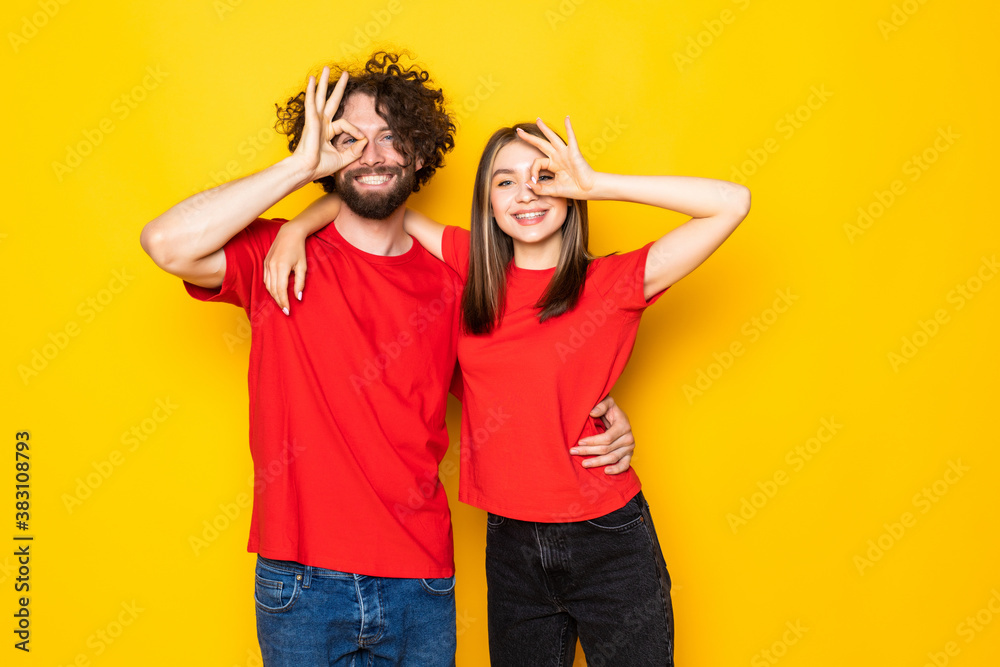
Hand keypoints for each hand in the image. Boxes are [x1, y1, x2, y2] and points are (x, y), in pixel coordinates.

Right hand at [263, 223, 308, 314]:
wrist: (289, 233)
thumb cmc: (299, 249)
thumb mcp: (303, 266)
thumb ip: (300, 283)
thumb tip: (298, 297)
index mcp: (282, 267)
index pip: (281, 290)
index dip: (284, 302)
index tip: (288, 311)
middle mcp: (272, 266)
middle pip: (273, 290)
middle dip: (279, 302)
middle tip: (285, 310)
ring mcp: (267, 264)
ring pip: (268, 286)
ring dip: (274, 296)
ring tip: (282, 303)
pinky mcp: (265, 263)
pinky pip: (266, 280)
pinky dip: (270, 288)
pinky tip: (276, 292)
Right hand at [292, 67, 367, 181]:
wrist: (307, 170)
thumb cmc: (320, 166)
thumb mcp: (343, 158)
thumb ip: (355, 151)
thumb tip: (365, 141)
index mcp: (327, 131)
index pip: (345, 124)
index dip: (356, 130)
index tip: (362, 139)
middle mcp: (321, 123)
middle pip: (331, 100)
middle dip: (338, 87)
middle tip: (345, 74)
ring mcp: (315, 120)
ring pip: (320, 97)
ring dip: (323, 82)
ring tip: (325, 68)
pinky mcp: (310, 121)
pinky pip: (311, 103)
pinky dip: (310, 90)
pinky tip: (311, 79)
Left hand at [516, 116, 596, 198]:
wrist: (587, 190)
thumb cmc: (573, 190)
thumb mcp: (552, 190)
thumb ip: (539, 188)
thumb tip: (527, 183)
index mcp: (552, 165)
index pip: (537, 162)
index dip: (533, 171)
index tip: (534, 181)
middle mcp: (557, 157)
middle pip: (541, 144)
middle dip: (529, 138)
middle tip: (519, 131)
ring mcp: (565, 153)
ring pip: (552, 138)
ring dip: (544, 129)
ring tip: (538, 120)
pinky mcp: (573, 152)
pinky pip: (571, 137)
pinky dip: (569, 127)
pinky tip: (566, 118)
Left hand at [571, 395, 635, 473]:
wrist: (618, 417)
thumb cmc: (610, 410)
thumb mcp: (607, 403)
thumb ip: (600, 405)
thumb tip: (592, 412)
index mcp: (624, 425)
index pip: (607, 438)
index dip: (592, 441)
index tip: (579, 442)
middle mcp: (628, 438)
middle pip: (607, 449)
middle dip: (589, 451)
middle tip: (574, 452)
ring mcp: (630, 448)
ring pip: (612, 458)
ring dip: (597, 462)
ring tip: (583, 463)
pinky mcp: (629, 455)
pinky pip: (624, 465)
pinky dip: (616, 470)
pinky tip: (605, 472)